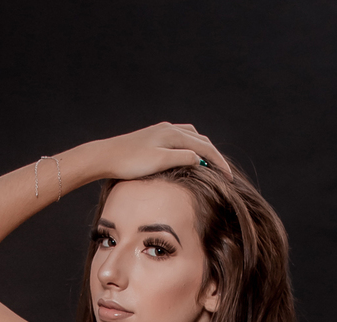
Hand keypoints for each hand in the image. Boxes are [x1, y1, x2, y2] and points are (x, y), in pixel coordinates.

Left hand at [97, 122, 232, 181]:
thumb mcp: (159, 162)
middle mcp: (170, 128)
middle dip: (215, 155)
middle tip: (224, 172)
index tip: (229, 177)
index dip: (219, 162)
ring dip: (204, 149)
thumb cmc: (131, 162)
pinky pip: (181, 137)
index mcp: (174, 134)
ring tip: (211, 164)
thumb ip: (181, 158)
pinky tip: (189, 154)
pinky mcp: (155, 135)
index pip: (205, 147)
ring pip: (192, 136)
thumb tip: (200, 159)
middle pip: (201, 139)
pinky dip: (192, 145)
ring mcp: (162, 130)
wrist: (107, 156)